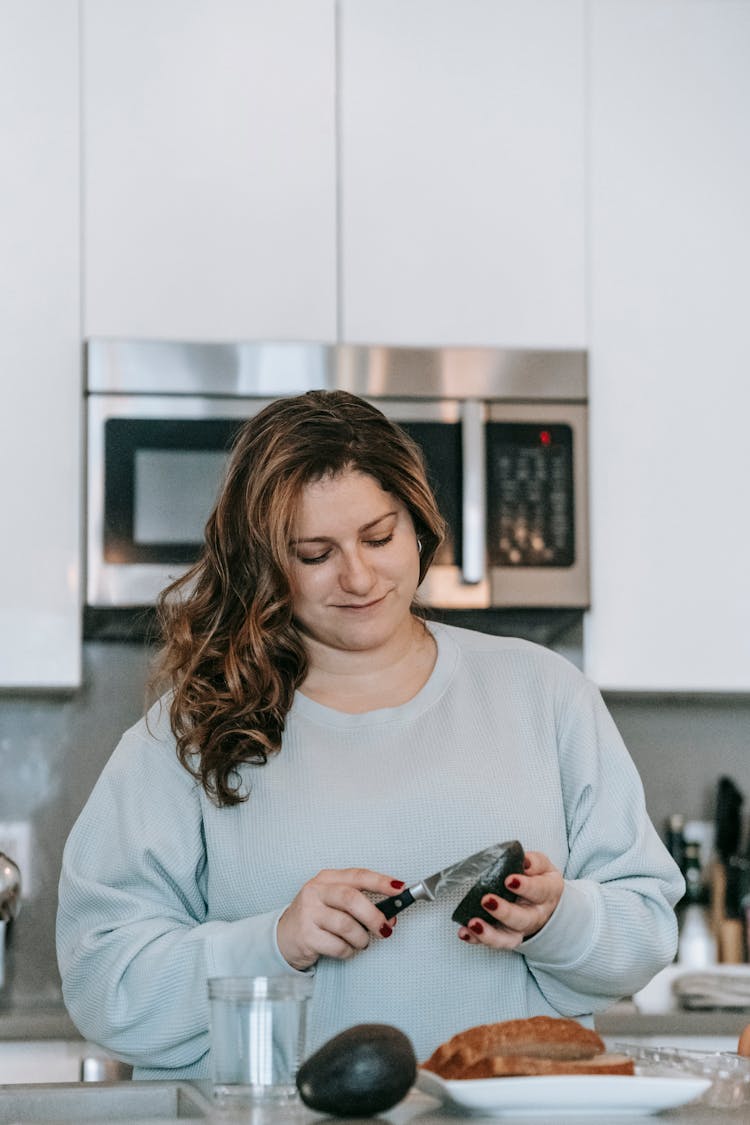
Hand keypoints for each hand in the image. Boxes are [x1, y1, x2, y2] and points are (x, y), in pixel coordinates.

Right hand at [277, 868, 402, 970]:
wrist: (285, 936)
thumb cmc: (317, 917)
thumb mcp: (335, 902)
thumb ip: (361, 904)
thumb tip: (390, 916)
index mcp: (327, 878)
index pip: (358, 875)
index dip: (381, 882)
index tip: (400, 889)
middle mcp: (316, 891)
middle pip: (352, 899)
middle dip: (374, 916)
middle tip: (384, 929)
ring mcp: (308, 913)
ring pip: (346, 925)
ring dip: (361, 938)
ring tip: (361, 942)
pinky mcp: (306, 935)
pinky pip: (338, 946)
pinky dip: (348, 951)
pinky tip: (346, 949)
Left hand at [456, 851, 563, 949]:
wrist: (546, 904)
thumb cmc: (539, 880)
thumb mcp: (543, 867)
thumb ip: (535, 862)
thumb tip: (524, 861)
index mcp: (547, 894)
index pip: (539, 891)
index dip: (525, 887)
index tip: (509, 880)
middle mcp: (535, 915)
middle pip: (522, 919)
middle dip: (504, 912)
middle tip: (486, 900)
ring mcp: (521, 930)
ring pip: (508, 938)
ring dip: (489, 933)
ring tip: (473, 923)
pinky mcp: (507, 938)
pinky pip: (493, 942)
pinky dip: (477, 939)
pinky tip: (464, 932)